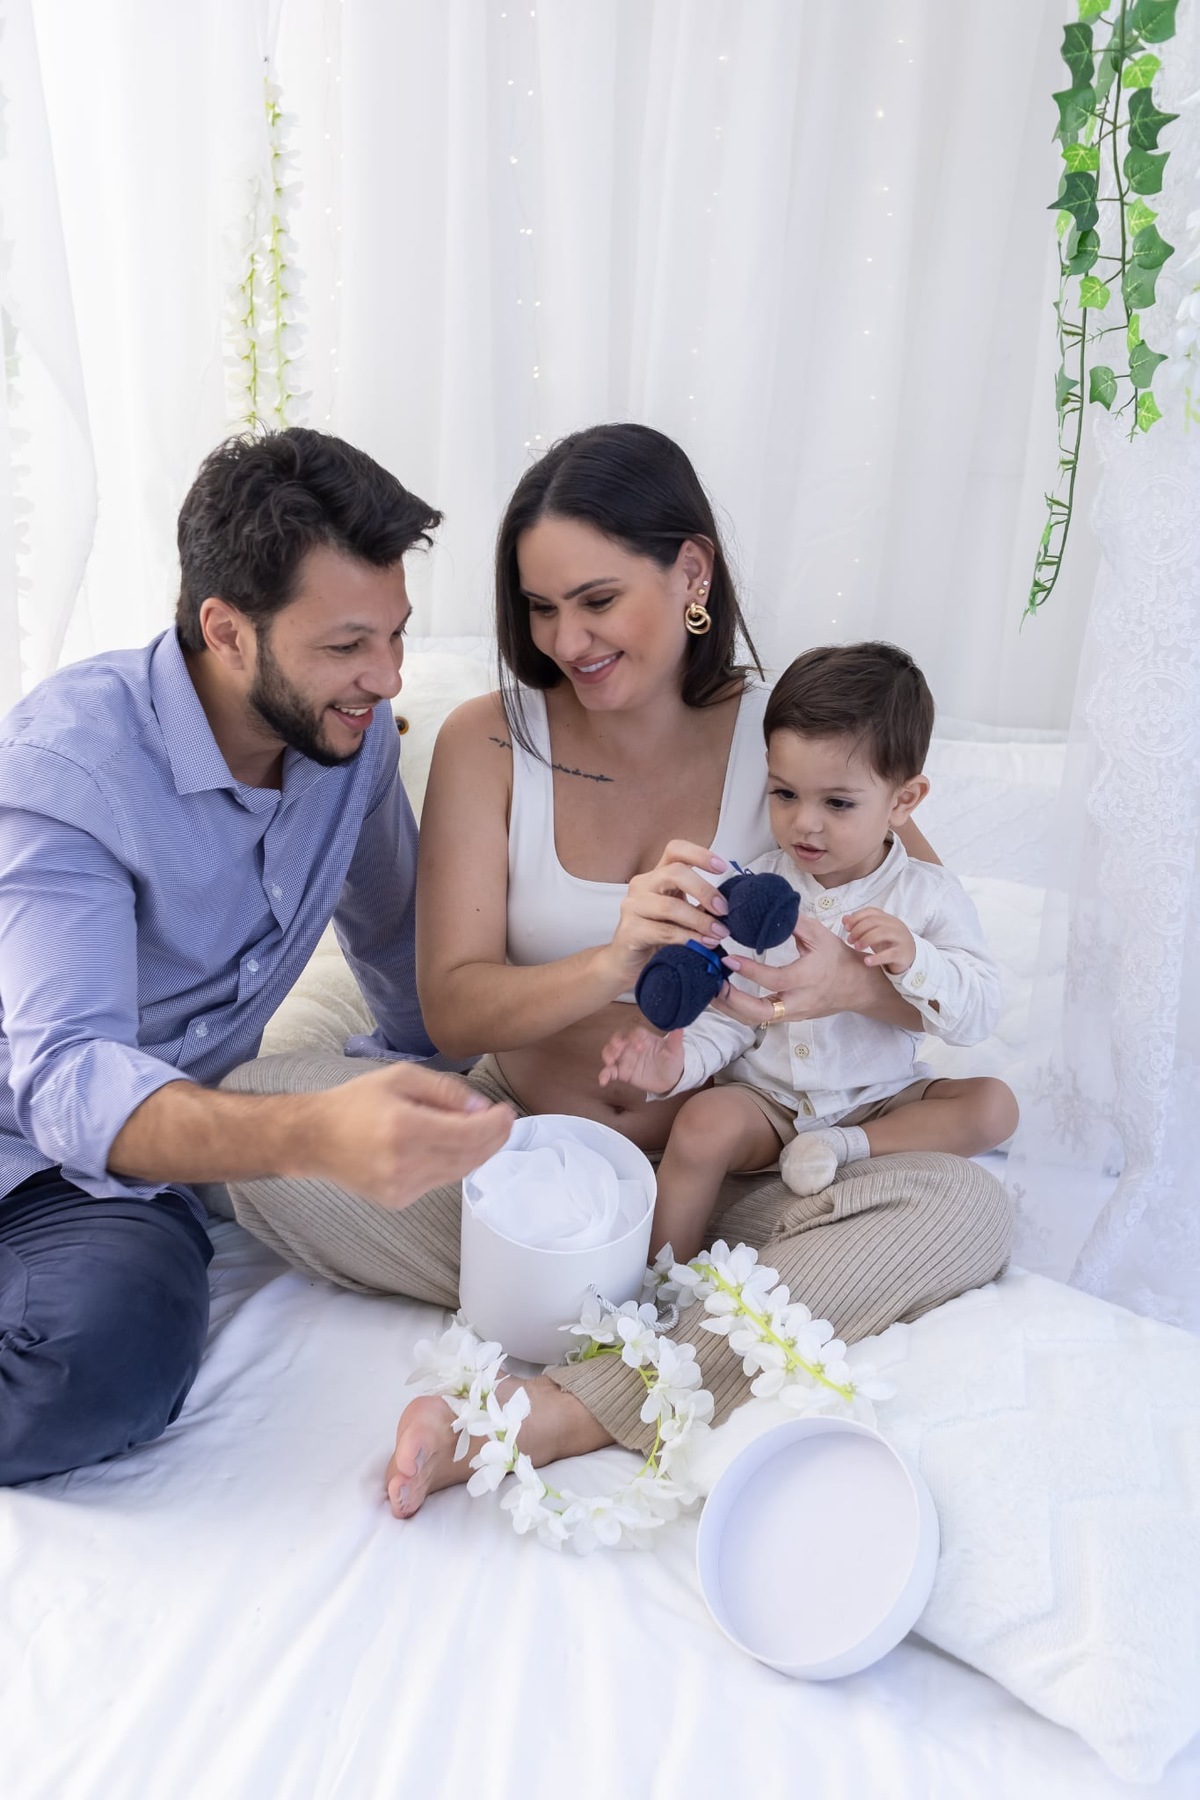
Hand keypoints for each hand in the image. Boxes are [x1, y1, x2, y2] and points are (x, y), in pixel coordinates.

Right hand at [303, 1063, 515, 1208]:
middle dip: (493, 1139)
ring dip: (477, 1152)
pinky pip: (439, 1181)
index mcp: (404, 1127)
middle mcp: (404, 1162)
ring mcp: (401, 1187)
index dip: (495, 1125)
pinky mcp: (398, 1200)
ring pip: (458, 1172)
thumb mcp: (400, 1078)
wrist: (315, 1139)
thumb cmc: (357, 1102)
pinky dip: (453, 1163)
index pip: (467, 1134)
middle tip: (505, 1122)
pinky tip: (453, 1146)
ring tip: (485, 1132)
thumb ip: (445, 1091)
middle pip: (468, 1156)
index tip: (508, 1111)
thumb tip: (481, 1108)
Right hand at [598, 1026, 684, 1093]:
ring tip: (610, 1062)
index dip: (635, 1037)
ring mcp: (626, 1058)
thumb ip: (676, 1039)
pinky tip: (603, 1081)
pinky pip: (609, 1071)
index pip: (635, 1032)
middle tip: (618, 1050)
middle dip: (615, 1042)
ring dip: (607, 1054)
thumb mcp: (676, 1051)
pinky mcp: (622, 1072)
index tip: (641, 1047)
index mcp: (644, 1038)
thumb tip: (681, 1025)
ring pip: (610, 1051)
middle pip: (618, 1038)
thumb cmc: (672, 1061)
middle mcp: (632, 1046)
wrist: (670, 1080)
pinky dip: (604, 1075)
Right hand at [603, 839, 729, 989]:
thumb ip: (701, 906)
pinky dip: (688, 938)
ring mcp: (632, 907)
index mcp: (657, 876)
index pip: (675, 850)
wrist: (628, 964)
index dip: (700, 854)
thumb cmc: (658, 936)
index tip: (723, 868)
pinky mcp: (629, 931)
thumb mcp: (683, 915)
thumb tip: (729, 905)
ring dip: (700, 920)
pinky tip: (702, 945)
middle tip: (724, 909)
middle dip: (704, 890)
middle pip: (674, 872)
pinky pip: (663, 931)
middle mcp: (642, 885)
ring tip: (718, 933)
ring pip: (670, 906)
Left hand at [714, 912, 879, 1026]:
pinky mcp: (787, 1018)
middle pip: (760, 1012)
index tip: (728, 959)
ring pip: (755, 1020)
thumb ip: (794, 923)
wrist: (856, 987)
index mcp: (807, 977)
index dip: (749, 971)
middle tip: (712, 984)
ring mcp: (792, 1013)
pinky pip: (759, 1018)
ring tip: (710, 989)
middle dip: (732, 1001)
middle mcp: (798, 1001)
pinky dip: (739, 1009)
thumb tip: (768, 907)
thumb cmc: (837, 958)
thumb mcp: (820, 935)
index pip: (774, 979)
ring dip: (730, 1008)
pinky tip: (724, 996)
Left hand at [843, 907, 914, 973]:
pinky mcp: (903, 953)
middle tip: (850, 940)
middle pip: (875, 921)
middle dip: (859, 929)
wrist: (909, 957)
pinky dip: (877, 958)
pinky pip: (890, 954)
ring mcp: (900, 938)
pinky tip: (867, 961)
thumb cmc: (888, 943)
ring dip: (866, 939)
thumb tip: (844, 919)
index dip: (857, 917)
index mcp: (888, 918)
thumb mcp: (873, 933)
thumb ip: (860, 925)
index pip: (871, 912)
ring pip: (882, 933)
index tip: (846, 927)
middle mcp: (895, 925)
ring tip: (856, 947)